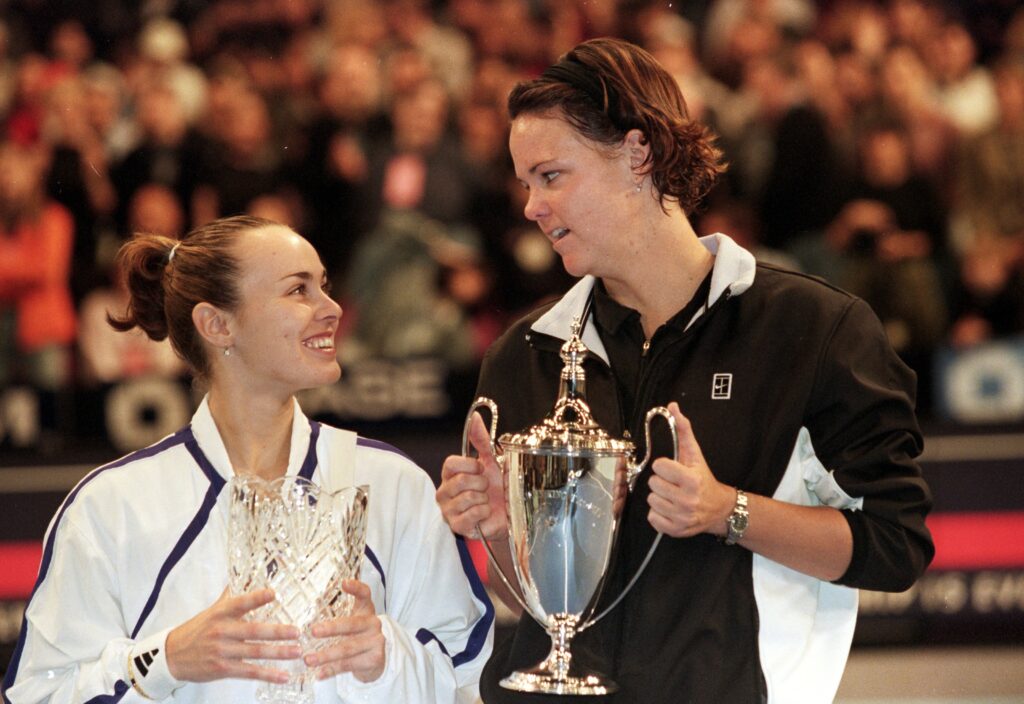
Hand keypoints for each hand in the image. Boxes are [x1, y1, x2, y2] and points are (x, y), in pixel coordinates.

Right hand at [165, 588, 299, 682]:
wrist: (171, 655)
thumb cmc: (197, 630)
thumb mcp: (212, 610)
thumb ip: (230, 596)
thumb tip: (243, 574)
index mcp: (221, 613)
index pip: (240, 603)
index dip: (256, 598)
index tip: (273, 593)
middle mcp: (222, 631)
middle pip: (253, 631)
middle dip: (277, 632)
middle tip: (297, 632)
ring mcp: (222, 651)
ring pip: (255, 652)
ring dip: (278, 653)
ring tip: (297, 652)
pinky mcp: (223, 669)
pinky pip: (249, 672)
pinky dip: (268, 675)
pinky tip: (283, 676)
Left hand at [305, 580, 384, 682]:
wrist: (376, 659)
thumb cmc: (357, 635)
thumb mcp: (352, 620)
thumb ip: (337, 613)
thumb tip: (308, 604)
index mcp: (366, 610)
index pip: (365, 594)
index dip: (356, 588)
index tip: (344, 583)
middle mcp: (373, 623)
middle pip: (351, 625)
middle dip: (331, 628)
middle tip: (313, 631)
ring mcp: (376, 641)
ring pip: (348, 648)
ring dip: (326, 655)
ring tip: (308, 660)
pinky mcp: (375, 659)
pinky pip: (349, 665)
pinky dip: (332, 670)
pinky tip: (319, 674)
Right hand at [435, 412, 506, 539]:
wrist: (510, 512)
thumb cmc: (498, 487)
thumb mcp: (492, 460)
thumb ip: (481, 440)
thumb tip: (475, 417)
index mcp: (450, 475)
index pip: (450, 464)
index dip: (470, 465)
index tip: (482, 469)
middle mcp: (445, 492)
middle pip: (459, 481)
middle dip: (481, 483)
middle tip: (486, 488)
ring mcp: (449, 510)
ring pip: (467, 498)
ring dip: (484, 499)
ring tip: (486, 502)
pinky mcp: (457, 526)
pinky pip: (471, 515)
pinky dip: (484, 513)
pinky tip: (485, 514)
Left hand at [647, 403, 734, 537]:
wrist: (719, 509)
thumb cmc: (703, 480)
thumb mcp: (695, 455)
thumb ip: (683, 430)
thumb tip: (672, 406)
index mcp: (692, 480)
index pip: (659, 466)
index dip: (665, 466)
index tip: (674, 470)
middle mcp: (688, 500)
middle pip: (653, 484)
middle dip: (661, 482)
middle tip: (673, 484)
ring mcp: (682, 517)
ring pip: (651, 500)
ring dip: (659, 497)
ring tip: (672, 496)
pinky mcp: (676, 530)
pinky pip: (652, 518)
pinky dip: (658, 514)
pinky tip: (670, 508)